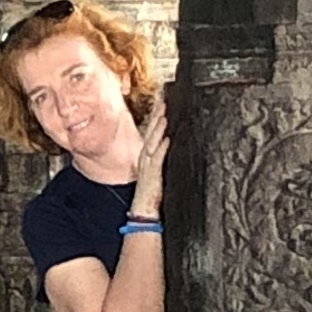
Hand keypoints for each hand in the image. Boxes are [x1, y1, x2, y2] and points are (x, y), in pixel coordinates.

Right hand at [130, 93, 168, 209]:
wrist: (143, 209)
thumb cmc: (151, 192)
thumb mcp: (154, 171)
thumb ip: (159, 158)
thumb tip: (167, 145)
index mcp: (145, 156)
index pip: (148, 133)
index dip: (154, 119)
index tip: (160, 106)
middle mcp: (144, 158)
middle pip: (149, 133)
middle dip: (155, 118)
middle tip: (162, 103)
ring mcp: (147, 165)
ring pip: (151, 143)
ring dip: (157, 129)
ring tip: (164, 117)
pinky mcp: (152, 174)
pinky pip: (156, 158)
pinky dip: (161, 148)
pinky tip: (167, 139)